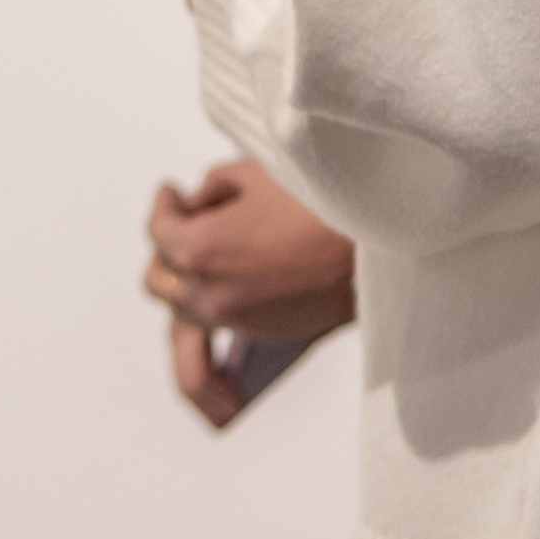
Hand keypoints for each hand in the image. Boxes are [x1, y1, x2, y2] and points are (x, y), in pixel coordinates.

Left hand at [145, 157, 357, 427]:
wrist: (381, 236)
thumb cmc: (322, 202)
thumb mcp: (253, 173)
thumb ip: (214, 189)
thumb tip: (204, 204)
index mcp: (199, 250)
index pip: (158, 231)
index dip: (164, 206)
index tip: (173, 196)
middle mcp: (210, 294)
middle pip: (161, 281)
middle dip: (167, 252)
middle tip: (183, 228)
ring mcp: (238, 321)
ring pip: (182, 324)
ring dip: (182, 300)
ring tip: (182, 295)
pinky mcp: (268, 335)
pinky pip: (221, 346)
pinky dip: (209, 352)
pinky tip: (215, 365)